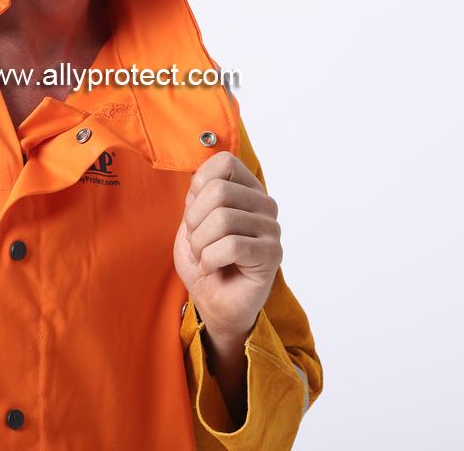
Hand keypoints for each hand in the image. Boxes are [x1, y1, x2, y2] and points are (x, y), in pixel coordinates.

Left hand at [173, 150, 282, 339]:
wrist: (213, 301)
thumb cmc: (204, 258)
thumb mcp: (191, 220)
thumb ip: (197, 194)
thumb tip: (197, 173)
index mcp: (246, 188)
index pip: (224, 162)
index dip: (198, 185)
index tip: (195, 212)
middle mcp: (264, 204)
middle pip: (218, 191)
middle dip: (194, 220)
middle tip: (197, 241)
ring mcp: (271, 228)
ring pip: (222, 219)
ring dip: (200, 244)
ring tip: (204, 256)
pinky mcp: (272, 254)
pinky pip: (231, 246)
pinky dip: (210, 259)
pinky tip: (213, 267)